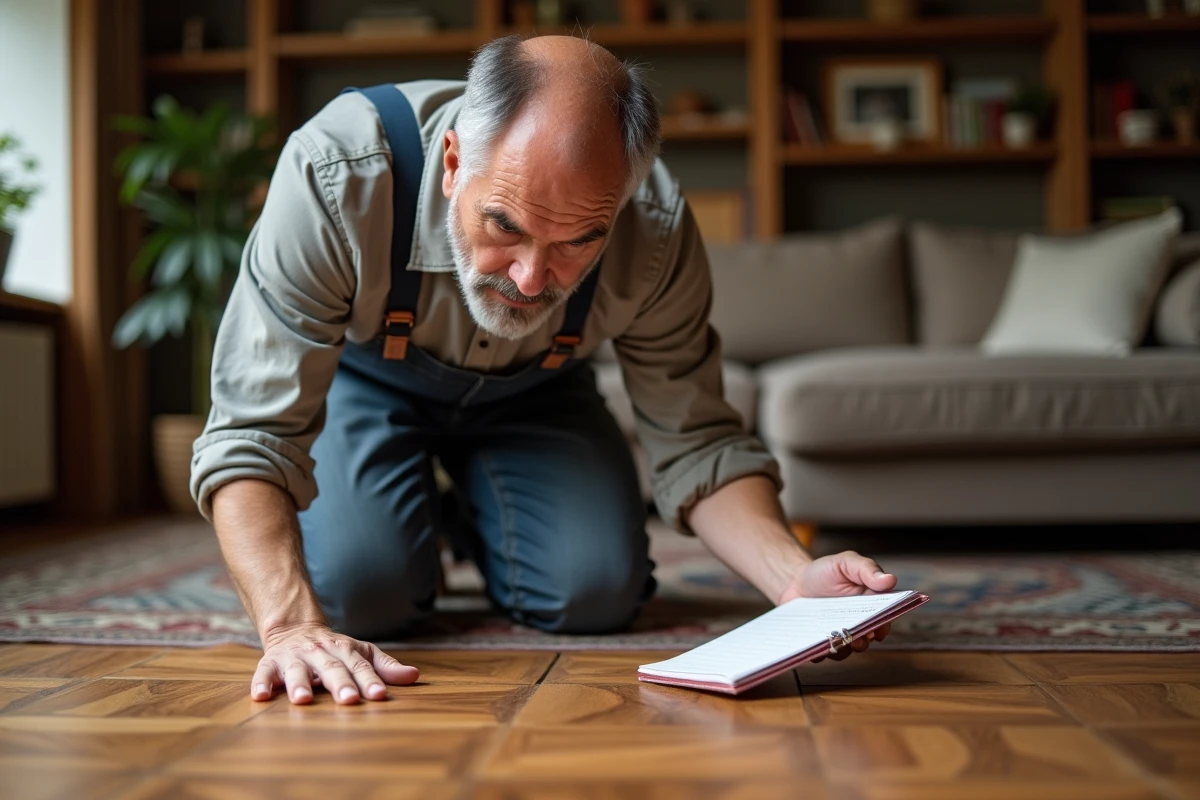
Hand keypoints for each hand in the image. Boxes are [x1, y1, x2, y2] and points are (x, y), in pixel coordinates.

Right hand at [252, 623, 419, 703]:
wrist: (295, 628)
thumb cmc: (335, 649)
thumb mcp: (361, 652)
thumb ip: (385, 666)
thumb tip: (415, 676)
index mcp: (344, 650)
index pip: (360, 666)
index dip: (370, 680)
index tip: (379, 695)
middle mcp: (320, 653)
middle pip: (332, 669)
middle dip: (340, 684)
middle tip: (349, 700)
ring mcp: (294, 657)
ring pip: (297, 670)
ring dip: (300, 684)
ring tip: (303, 700)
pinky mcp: (270, 664)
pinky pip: (263, 674)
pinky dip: (261, 683)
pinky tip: (261, 697)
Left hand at [778, 550, 897, 661]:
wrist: (795, 581)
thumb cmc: (825, 571)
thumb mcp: (846, 562)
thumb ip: (866, 569)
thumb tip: (890, 580)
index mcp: (871, 603)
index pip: (886, 617)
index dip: (884, 623)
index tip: (879, 626)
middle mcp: (860, 622)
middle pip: (868, 636)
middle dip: (865, 639)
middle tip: (859, 637)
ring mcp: (841, 634)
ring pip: (848, 649)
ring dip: (844, 648)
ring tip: (835, 641)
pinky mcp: (823, 642)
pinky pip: (825, 654)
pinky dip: (821, 653)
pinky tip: (815, 645)